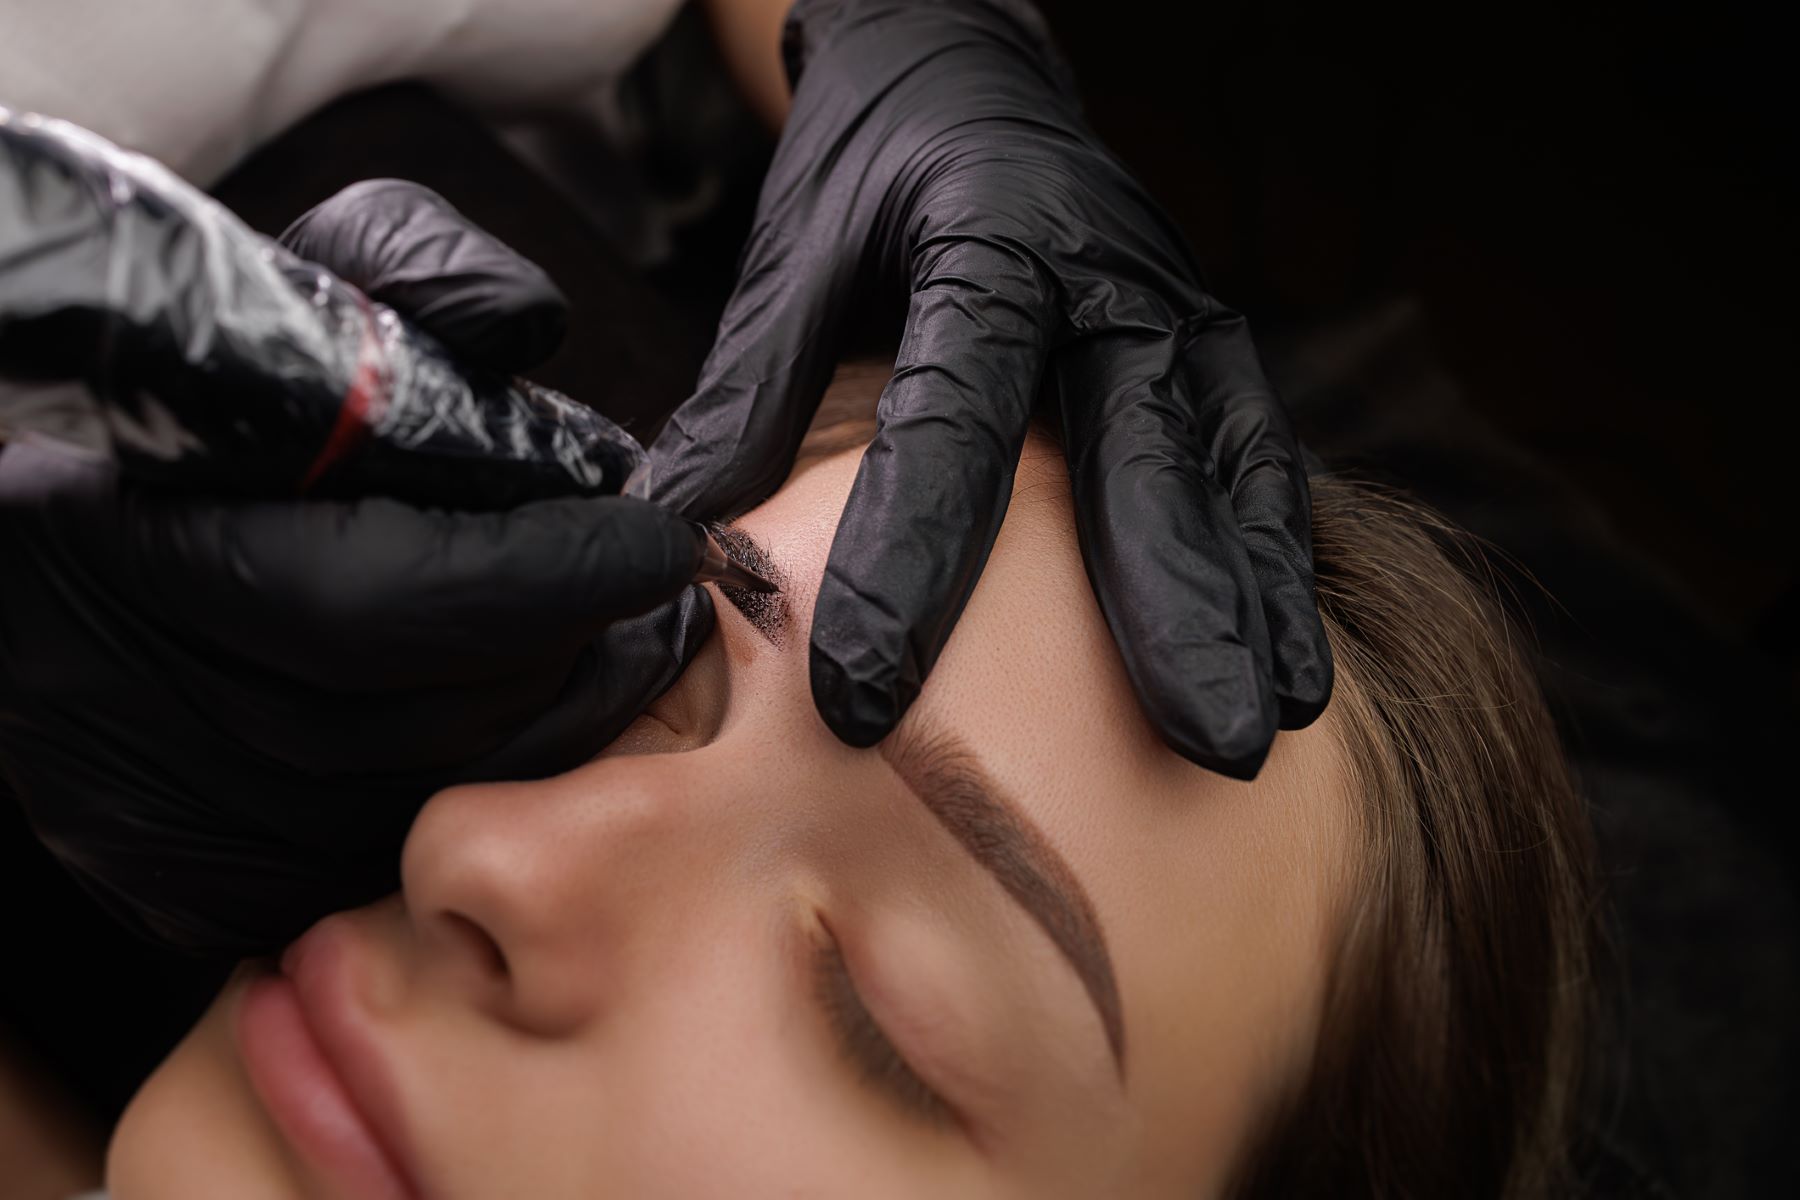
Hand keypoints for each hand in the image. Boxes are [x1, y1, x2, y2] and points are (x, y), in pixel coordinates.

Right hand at [0, 173, 712, 952]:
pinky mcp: (186, 874)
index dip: (550, 576)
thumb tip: (527, 326)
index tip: (653, 540)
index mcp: (152, 542)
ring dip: (547, 725)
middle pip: (435, 713)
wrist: (34, 570)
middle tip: (648, 599)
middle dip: (572, 651)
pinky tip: (518, 723)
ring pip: (424, 795)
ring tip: (610, 650)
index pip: (400, 598)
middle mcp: (147, 694)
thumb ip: (408, 285)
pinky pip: (378, 856)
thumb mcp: (283, 308)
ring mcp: (165, 807)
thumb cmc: (179, 417)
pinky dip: (469, 790)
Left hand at [646, 0, 1330, 777]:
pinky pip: (1257, 460)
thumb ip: (752, 392)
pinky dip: (1277, 566)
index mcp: (991, 245)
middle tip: (1191, 746)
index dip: (910, 564)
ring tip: (1254, 734)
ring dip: (1247, 605)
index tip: (867, 697)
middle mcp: (1109, 280)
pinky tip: (1293, 668)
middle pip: (1141, 457)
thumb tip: (672, 542)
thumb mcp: (799, 251)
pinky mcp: (1209, 343)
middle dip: (1170, 611)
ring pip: (1228, 467)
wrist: (968, 64)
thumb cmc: (876, 165)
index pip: (953, 422)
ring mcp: (1177, 311)